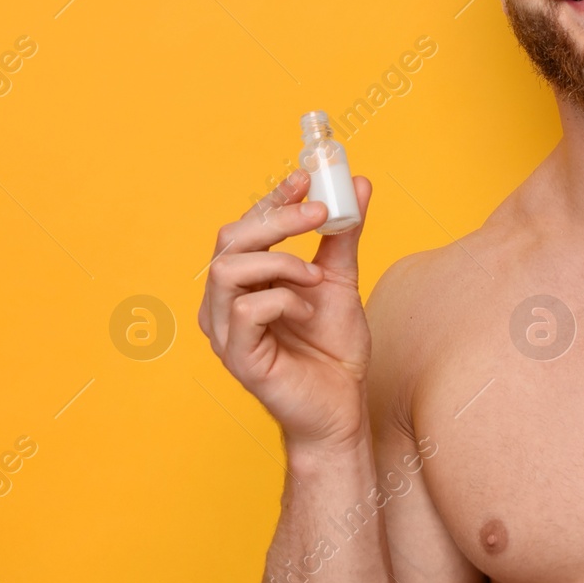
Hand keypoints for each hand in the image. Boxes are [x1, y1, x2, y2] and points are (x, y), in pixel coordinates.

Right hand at [199, 169, 374, 451]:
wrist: (342, 406)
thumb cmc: (333, 348)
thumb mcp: (342, 280)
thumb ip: (343, 236)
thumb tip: (358, 185)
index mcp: (245, 281)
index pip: (245, 226)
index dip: (271, 198)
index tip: (306, 177)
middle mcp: (225, 302)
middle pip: (229, 240)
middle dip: (276, 218)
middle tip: (320, 214)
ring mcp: (225, 331)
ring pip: (228, 269)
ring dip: (280, 261)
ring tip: (314, 276)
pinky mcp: (238, 357)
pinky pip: (245, 310)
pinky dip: (282, 300)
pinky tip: (307, 311)